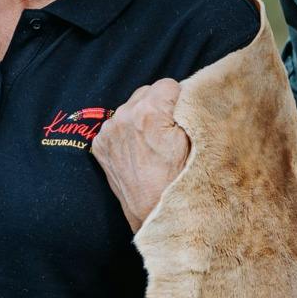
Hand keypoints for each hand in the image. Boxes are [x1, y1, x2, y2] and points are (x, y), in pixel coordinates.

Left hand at [91, 79, 189, 231]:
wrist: (154, 214)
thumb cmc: (180, 179)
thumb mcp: (196, 141)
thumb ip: (191, 109)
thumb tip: (190, 90)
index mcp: (148, 113)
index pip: (168, 84)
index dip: (179, 99)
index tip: (182, 118)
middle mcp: (123, 118)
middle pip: (147, 91)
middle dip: (159, 106)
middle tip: (169, 132)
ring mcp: (108, 132)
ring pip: (131, 107)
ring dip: (142, 117)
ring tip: (153, 143)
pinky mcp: (100, 144)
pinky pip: (118, 124)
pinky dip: (128, 131)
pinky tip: (139, 150)